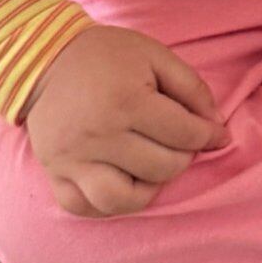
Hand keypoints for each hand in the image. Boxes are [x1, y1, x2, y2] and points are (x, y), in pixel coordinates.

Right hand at [17, 25, 229, 218]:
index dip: (210, 136)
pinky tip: (123, 182)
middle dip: (183, 157)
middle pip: (162, 168)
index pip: (185, 135)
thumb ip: (192, 88)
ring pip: (123, 201)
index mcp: (127, 101)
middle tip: (179, 142)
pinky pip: (85, 207)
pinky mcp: (54, 172)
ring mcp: (72, 159)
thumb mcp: (155, 55)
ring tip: (151, 167)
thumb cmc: (106, 55)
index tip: (216, 134)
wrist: (43, 58)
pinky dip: (109, 204)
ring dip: (149, 188)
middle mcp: (99, 135)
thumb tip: (217, 126)